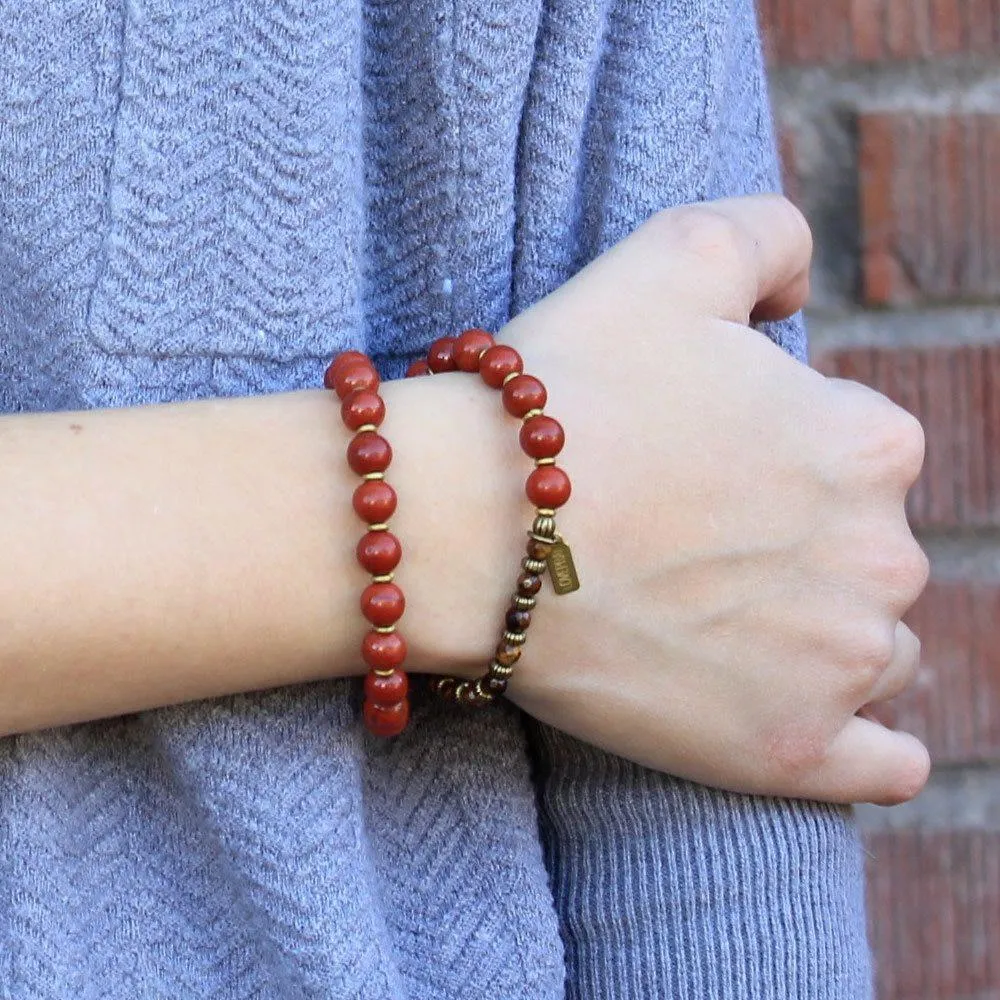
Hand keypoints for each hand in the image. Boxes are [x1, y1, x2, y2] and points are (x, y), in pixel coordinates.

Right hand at [480, 195, 929, 804]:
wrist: (472, 529)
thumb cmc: (568, 393)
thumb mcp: (672, 258)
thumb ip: (766, 237)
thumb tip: (800, 295)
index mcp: (867, 442)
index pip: (859, 453)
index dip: (777, 456)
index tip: (703, 470)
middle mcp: (882, 555)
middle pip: (867, 554)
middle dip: (801, 548)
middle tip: (695, 547)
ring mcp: (840, 664)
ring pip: (872, 648)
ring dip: (822, 636)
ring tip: (723, 626)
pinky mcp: (794, 752)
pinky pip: (884, 763)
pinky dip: (873, 748)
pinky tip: (848, 734)